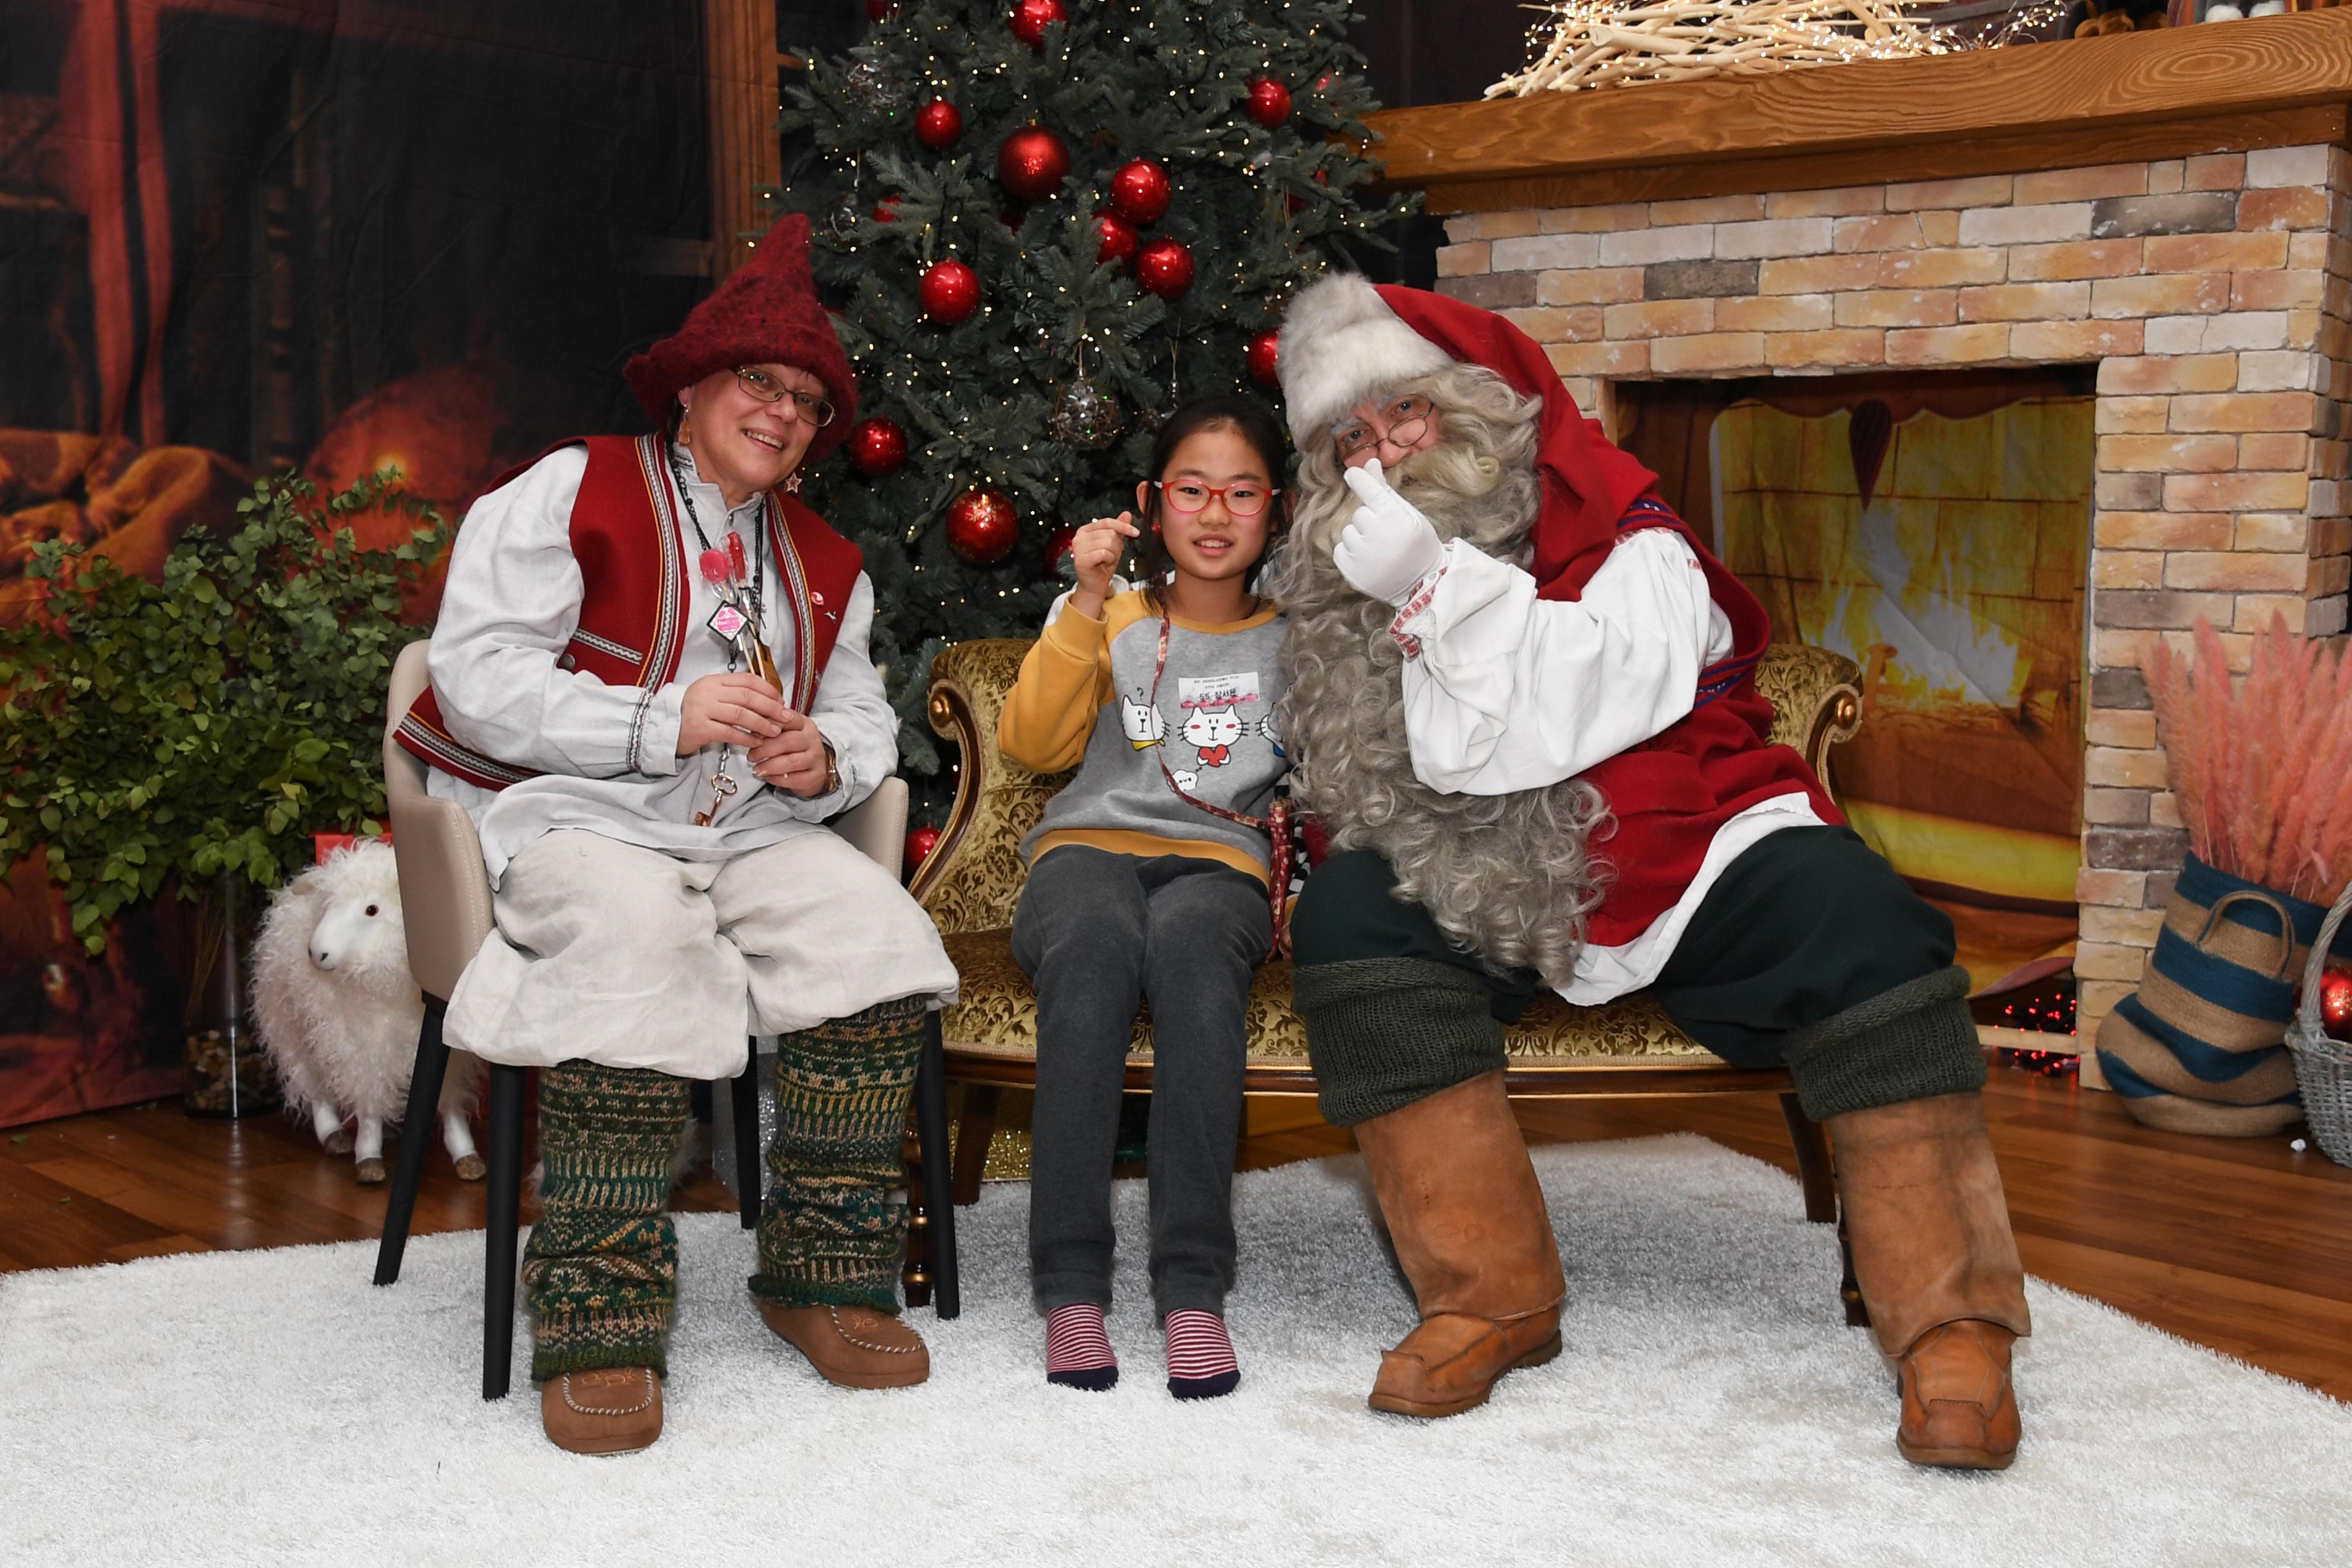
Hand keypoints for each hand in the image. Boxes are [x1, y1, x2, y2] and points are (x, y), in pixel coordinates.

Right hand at [677, 672, 788, 753]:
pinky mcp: (700, 728)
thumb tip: (770, 701)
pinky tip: (757, 742)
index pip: (747, 680)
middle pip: (748, 697)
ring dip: (762, 724)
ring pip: (741, 714)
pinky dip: (747, 738)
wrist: (666, 727)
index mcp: (714, 681)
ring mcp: (703, 709)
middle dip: (770, 707)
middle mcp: (708, 692)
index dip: (768, 690)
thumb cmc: (695, 712)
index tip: (781, 701)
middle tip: (785, 717)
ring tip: (774, 731)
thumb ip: (735, 695)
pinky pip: (730, 733)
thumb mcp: (713, 696)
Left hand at [747, 710, 834, 796]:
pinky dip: (778, 779)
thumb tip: (753, 730)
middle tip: (752, 756)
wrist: (817, 766)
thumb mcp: (786, 732)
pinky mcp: (816, 775)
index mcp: (804, 724)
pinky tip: (769, 777)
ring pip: (791, 762)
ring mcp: (816, 758)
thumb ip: (770, 728)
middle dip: (764, 750)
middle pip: (787, 742)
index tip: (753, 735)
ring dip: (769, 766)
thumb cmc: (797, 747)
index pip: (786, 719)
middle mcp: (812, 739)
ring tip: (757, 769)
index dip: (767, 727)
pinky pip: (795, 779)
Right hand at [1066, 512, 1138, 619]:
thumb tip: (1127, 514)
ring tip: (1107, 560)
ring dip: (1114, 554)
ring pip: (1109, 542)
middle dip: (1117, 546)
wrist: (1094, 585)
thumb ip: (1118, 529)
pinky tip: (1103, 564)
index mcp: (1085, 530)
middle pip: (1110, 533)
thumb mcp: (1114, 545)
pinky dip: (1109, 560)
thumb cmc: (1102, 565)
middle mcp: (1079, 537)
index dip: (1123, 526)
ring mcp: (1078, 548)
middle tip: (1111, 556)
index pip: (1108, 522)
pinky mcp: (1081, 559)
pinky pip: (1104, 553)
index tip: (1136, 533)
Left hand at [1335, 458, 1445, 605]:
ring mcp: (1362, 556)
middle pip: (1358, 514)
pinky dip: (1351, 553)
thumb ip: (1384, 489)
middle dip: (1369, 519)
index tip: (1351, 473)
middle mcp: (1376, 535)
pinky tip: (1369, 560)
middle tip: (1386, 533)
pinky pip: (1340, 550)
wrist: (1422, 584)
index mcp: (1394, 517)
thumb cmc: (1418, 544)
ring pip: (1348, 532)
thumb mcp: (1408, 513)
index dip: (1358, 479)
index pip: (1369, 490)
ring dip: (1359, 537)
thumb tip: (1369, 461)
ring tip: (1379, 549)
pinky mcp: (1351, 572)